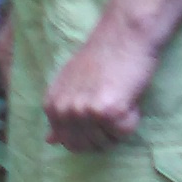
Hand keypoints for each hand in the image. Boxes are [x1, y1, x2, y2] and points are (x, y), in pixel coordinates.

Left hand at [42, 16, 157, 151]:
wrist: (123, 35)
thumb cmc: (99, 58)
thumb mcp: (69, 85)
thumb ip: (59, 113)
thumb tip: (49, 141)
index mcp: (52, 106)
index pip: (68, 142)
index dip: (88, 133)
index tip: (99, 115)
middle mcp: (65, 111)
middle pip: (86, 146)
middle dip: (103, 134)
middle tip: (113, 108)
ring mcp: (86, 113)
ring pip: (106, 142)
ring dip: (118, 126)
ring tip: (119, 98)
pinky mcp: (109, 112)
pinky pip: (124, 132)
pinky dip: (132, 118)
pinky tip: (128, 96)